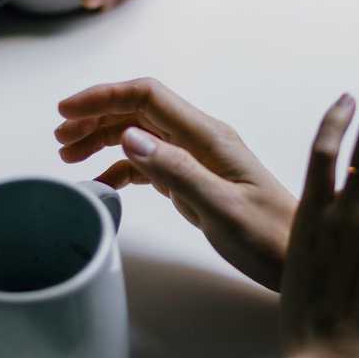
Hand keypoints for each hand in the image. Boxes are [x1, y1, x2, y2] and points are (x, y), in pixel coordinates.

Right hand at [55, 78, 294, 289]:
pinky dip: (122, 169)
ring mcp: (199, 160)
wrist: (298, 260)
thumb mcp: (222, 209)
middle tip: (60, 140)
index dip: (103, 97)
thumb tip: (130, 137)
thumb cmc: (269, 238)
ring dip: (104, 140)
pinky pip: (152, 164)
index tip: (65, 111)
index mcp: (209, 137)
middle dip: (96, 117)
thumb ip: (177, 172)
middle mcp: (202, 140)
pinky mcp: (196, 182)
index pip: (148, 97)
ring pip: (141, 135)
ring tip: (71, 157)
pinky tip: (103, 184)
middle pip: (139, 111)